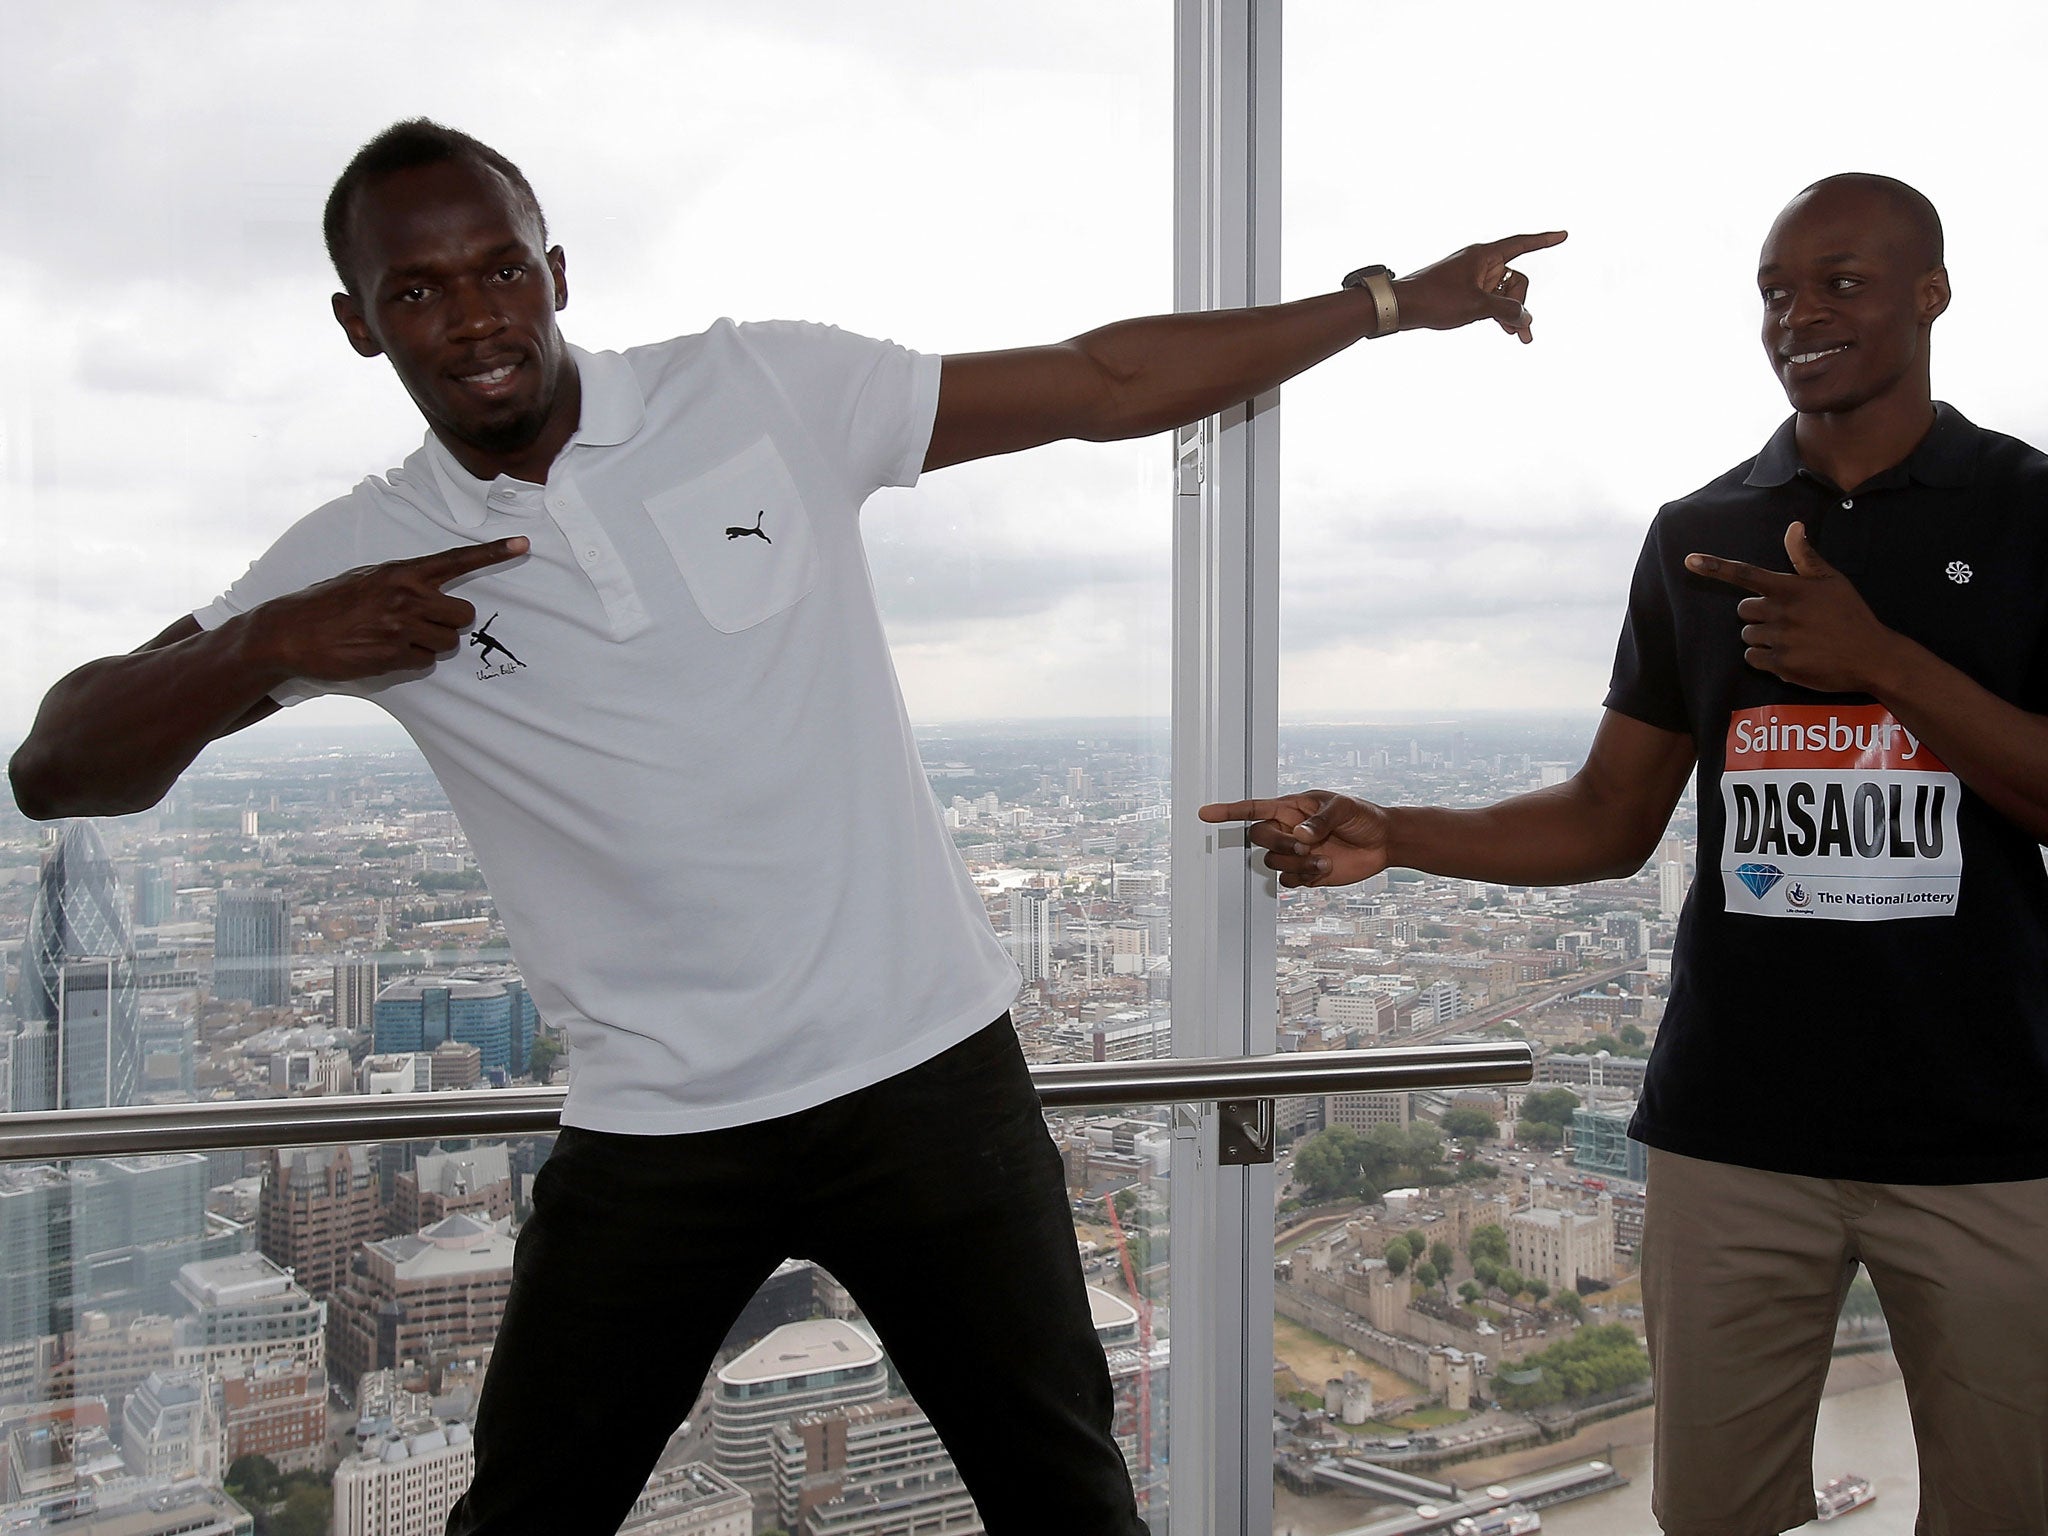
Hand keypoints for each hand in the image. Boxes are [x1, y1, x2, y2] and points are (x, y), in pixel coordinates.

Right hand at [247, 538, 528, 681]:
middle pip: (464, 615)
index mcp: (401, 572)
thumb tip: (431, 590)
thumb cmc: (330, 603)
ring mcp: (402, 627)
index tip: (524, 544)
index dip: (493, 552)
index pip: (456, 560)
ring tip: (397, 637)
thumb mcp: (367, 579)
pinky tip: (384, 651)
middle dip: (451, 623)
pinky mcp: (394, 655)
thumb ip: (402, 582)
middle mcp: (407, 596)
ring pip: (448, 642)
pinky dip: (412, 660)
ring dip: (431, 643)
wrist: (292, 632)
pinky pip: (426, 662)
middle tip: (424, 622)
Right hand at [1199, 791, 1393, 887]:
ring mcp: (1294, 853)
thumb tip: (1300, 834)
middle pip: (1258, 837)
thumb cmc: (1362, 816)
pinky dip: (1302, 879)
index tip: (1205, 814)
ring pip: (1271, 862)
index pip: (1252, 808)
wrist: (1382, 843)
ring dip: (1296, 864)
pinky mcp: (1304, 874)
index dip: (1228, 812)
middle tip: (1304, 846)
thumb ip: (1320, 820)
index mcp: (1291, 808)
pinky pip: (1286, 882)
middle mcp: (1287, 830)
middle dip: (1277, 844)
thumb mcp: (1343, 808)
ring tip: (1323, 861)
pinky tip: (1323, 870)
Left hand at [1393, 230, 1567, 343]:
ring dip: (1511, 314)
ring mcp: (1472, 278)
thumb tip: (1527, 319)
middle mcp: (1479, 263)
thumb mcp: (1476, 307)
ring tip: (1519, 338)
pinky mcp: (1464, 292)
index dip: (1544, 241)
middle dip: (1520, 303)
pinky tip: (1506, 331)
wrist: (1400, 307)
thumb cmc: (1434, 300)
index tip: (1564, 235)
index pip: (1521, 244)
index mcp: (1484, 255)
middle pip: (1516, 279)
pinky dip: (1498, 313)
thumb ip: (1507, 311)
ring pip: (1504, 293)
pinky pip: (1490, 300)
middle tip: (1515, 328)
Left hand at [1684, 522, 1898, 692]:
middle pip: (1743, 611)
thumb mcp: (1832, 580)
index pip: (1745, 574)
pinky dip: (1765, 658)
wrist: (1872, 656)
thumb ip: (1805, 556)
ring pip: (1747, 635)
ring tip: (1793, 638)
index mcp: (1791, 589)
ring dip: (1762, 637)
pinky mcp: (1781, 665)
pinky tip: (1791, 654)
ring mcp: (1780, 640)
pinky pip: (1753, 658)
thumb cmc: (1850, 614)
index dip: (1715, 567)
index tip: (1689, 560)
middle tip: (1787, 619)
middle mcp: (1781, 613)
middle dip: (1758, 614)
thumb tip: (1793, 526)